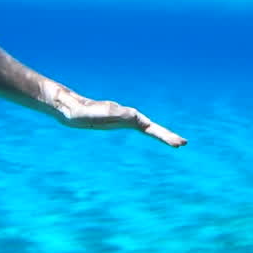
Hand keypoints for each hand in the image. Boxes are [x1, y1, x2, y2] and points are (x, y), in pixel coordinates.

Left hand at [50, 84, 187, 146]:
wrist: (68, 108)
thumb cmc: (80, 112)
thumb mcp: (97, 115)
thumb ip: (113, 114)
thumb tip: (135, 116)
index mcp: (125, 115)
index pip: (149, 127)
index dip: (163, 135)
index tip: (177, 143)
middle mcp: (127, 115)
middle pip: (152, 127)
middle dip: (167, 135)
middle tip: (183, 144)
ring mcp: (123, 119)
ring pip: (148, 128)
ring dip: (162, 134)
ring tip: (176, 143)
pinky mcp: (117, 122)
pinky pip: (138, 129)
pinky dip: (150, 132)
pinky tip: (152, 132)